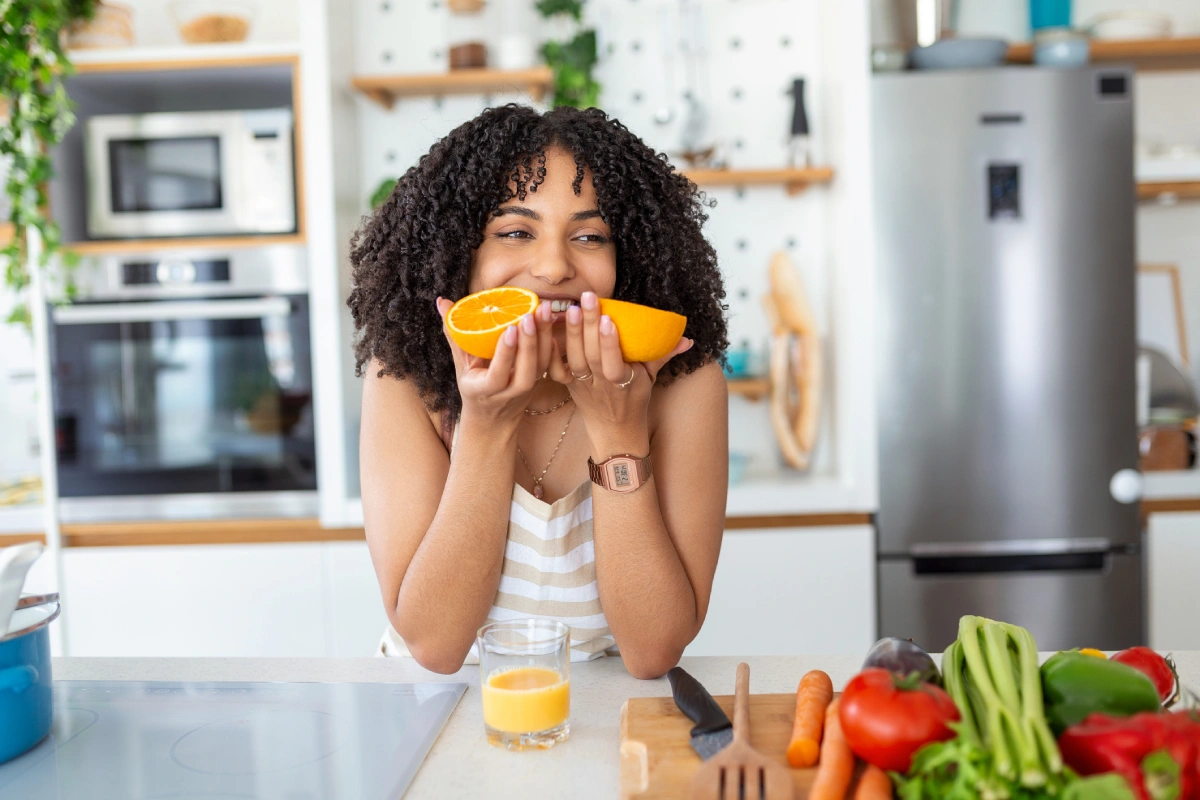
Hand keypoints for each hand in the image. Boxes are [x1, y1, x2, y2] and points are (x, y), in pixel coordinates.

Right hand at [436, 297, 555, 429]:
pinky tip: (549, 320)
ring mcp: (527, 391)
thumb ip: (455, 334)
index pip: (497, 376)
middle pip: (525, 374)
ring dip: (544, 338)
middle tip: (530, 314)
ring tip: (543, 310)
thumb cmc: (473, 386)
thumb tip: (442, 302)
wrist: (493, 418)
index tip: (510, 329)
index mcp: (484, 391)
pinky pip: (550, 363)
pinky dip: (551, 342)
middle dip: (530, 343)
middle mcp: (508, 394)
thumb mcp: (461, 364)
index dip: (505, 354)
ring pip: (541, 367)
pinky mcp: (540, 382)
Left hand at [547, 291, 692, 452]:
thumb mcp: (651, 378)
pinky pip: (555, 369)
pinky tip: (546, 329)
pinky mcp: (568, 384)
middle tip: (585, 299)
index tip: (609, 319)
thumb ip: (665, 355)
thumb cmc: (634, 399)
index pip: (613, 363)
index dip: (610, 343)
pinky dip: (550, 352)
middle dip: (587, 326)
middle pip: (590, 355)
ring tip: (567, 308)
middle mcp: (598, 384)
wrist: (614, 431)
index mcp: (621, 382)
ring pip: (573, 359)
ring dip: (569, 333)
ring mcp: (581, 384)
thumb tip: (688, 339)